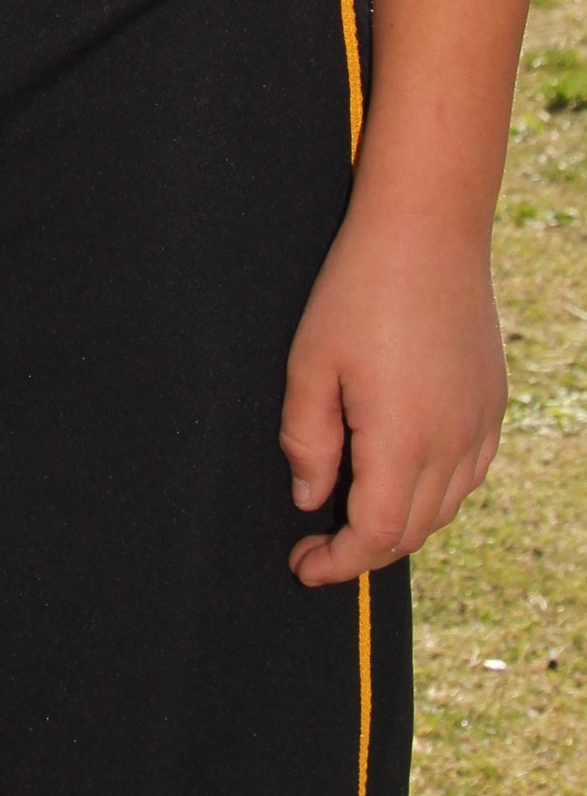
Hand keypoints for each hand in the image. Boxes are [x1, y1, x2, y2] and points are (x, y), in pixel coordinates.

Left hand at [280, 202, 504, 584]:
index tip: (302, 566)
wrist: (428, 229)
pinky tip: (405, 475)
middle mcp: (452, 445)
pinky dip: (436, 493)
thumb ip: (306, 439)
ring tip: (355, 511)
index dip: (337, 561)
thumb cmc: (357, 289)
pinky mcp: (493, 404)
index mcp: (403, 440)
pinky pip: (469, 474)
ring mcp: (480, 425)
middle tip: (319, 545)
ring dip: (401, 524)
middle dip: (364, 550)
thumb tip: (310, 499)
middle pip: (411, 532)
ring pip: (444, 508)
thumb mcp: (310, 360)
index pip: (374, 536)